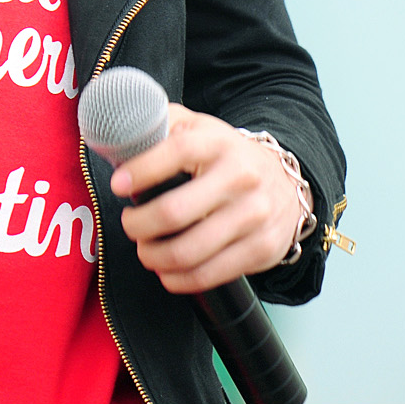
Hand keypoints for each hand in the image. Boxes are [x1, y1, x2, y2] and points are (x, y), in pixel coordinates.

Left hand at [109, 104, 310, 293]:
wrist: (286, 183)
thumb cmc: (228, 156)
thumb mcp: (201, 128)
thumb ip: (164, 124)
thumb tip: (122, 135)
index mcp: (220, 142)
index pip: (178, 151)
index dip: (143, 169)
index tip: (118, 185)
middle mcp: (241, 177)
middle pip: (175, 211)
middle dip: (139, 225)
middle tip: (130, 224)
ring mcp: (253, 215)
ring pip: (188, 251)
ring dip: (153, 256)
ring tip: (145, 250)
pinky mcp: (261, 249)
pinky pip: (208, 275)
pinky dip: (177, 279)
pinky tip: (167, 271)